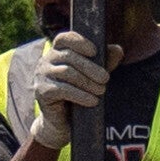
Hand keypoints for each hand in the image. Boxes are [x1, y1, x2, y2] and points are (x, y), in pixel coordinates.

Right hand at [19, 29, 112, 148]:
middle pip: (69, 57)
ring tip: (101, 91)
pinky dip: (80, 95)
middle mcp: (46, 61)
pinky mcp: (42, 92)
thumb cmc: (79, 94)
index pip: (64, 38)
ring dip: (87, 82)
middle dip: (90, 68)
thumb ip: (105, 62)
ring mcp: (42, 76)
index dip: (79, 42)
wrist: (64, 122)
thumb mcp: (94, 76)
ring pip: (67, 72)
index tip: (94, 51)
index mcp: (58, 52)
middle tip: (105, 78)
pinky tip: (92, 101)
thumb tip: (118, 50)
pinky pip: (62, 89)